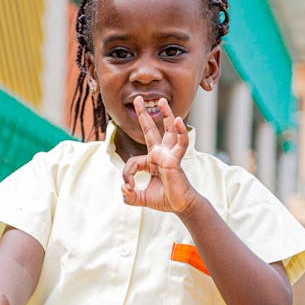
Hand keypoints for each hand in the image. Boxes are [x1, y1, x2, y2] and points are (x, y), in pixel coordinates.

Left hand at [121, 97, 198, 212]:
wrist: (180, 206)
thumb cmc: (165, 199)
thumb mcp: (141, 198)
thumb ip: (130, 196)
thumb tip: (123, 189)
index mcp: (151, 161)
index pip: (133, 161)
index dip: (127, 174)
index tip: (128, 188)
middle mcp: (160, 154)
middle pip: (151, 130)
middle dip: (144, 115)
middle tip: (138, 99)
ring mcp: (169, 155)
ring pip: (168, 131)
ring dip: (166, 115)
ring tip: (162, 101)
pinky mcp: (176, 159)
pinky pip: (180, 143)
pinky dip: (180, 132)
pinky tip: (177, 120)